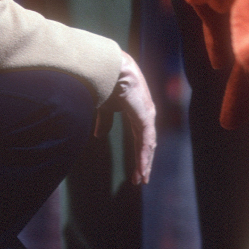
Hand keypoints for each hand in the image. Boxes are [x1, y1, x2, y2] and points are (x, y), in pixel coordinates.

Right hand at [95, 51, 156, 184]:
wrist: (109, 69)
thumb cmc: (106, 82)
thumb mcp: (105, 107)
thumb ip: (105, 121)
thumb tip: (100, 136)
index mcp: (136, 110)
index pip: (139, 137)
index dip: (137, 154)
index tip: (134, 170)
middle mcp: (145, 114)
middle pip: (145, 143)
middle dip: (143, 161)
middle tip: (140, 179)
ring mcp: (147, 115)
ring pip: (147, 145)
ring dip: (144, 163)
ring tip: (141, 179)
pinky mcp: (146, 117)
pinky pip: (145, 141)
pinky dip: (143, 157)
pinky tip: (142, 169)